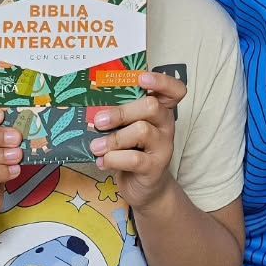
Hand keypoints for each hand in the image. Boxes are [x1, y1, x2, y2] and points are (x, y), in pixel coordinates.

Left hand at [88, 72, 185, 209]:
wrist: (144, 187)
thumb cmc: (132, 149)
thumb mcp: (126, 128)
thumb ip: (118, 116)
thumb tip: (91, 110)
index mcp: (160, 109)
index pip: (174, 89)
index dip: (161, 81)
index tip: (141, 78)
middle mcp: (166, 124)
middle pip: (151, 106)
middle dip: (122, 112)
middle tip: (99, 121)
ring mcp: (163, 146)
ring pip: (142, 131)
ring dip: (113, 139)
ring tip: (96, 147)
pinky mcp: (156, 167)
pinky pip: (135, 159)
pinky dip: (113, 159)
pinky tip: (102, 162)